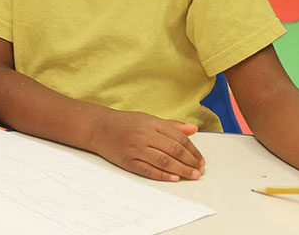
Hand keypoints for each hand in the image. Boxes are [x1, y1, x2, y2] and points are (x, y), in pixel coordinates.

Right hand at [90, 108, 204, 181]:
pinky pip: (147, 170)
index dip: (193, 150)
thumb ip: (172, 126)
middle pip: (174, 150)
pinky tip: (173, 178)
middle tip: (200, 170)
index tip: (200, 159)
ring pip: (164, 161)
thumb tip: (193, 129)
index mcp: (152, 123)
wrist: (98, 127)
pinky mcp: (128, 161)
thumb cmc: (125, 123)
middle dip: (190, 162)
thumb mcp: (148, 119)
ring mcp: (136, 148)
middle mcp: (145, 135)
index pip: (179, 138)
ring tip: (192, 176)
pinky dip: (162, 175)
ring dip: (181, 170)